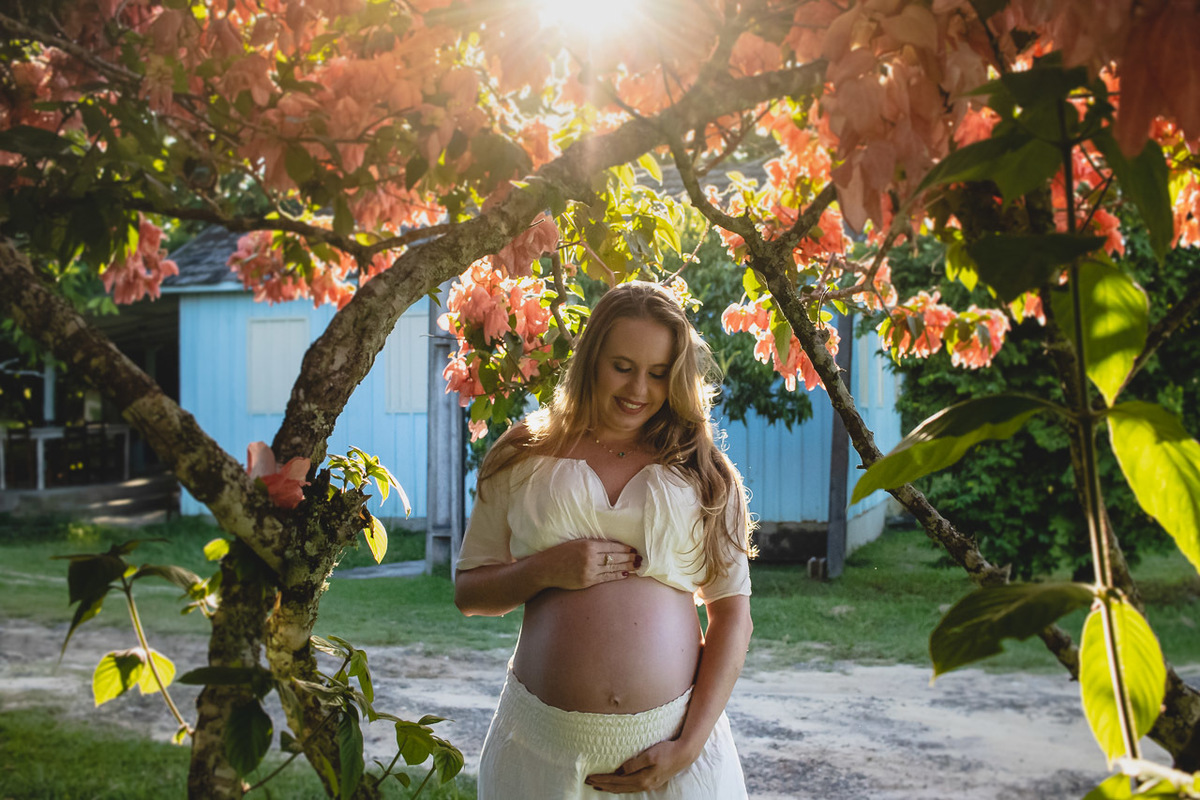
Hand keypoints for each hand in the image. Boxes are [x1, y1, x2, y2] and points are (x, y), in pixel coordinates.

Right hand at [537, 538, 640, 590]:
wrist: (546, 569)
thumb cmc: (561, 553)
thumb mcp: (577, 543)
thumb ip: (593, 544)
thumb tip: (613, 546)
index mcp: (587, 545)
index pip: (612, 546)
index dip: (624, 548)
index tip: (633, 548)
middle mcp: (589, 558)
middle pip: (615, 557)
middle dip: (629, 558)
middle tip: (640, 558)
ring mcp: (588, 571)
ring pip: (612, 568)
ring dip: (626, 567)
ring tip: (637, 566)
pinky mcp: (587, 581)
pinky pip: (605, 578)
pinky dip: (616, 576)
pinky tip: (625, 574)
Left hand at [583, 739, 697, 793]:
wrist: (683, 754)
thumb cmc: (666, 751)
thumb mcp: (649, 755)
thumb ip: (634, 764)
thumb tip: (620, 771)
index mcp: (641, 779)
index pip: (616, 781)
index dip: (602, 779)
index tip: (590, 777)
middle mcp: (643, 784)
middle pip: (618, 787)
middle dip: (602, 785)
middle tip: (588, 781)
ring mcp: (648, 784)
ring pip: (624, 789)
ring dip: (610, 787)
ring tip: (598, 785)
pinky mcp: (651, 781)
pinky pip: (631, 787)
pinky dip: (620, 787)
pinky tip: (617, 785)